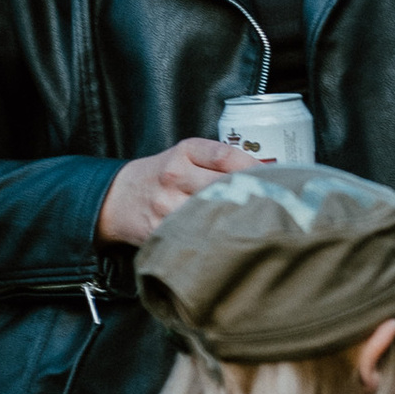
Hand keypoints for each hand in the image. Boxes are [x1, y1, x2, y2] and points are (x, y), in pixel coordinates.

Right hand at [96, 139, 262, 244]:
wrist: (118, 198)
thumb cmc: (162, 176)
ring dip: (237, 220)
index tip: (275, 178)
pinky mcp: (160, 230)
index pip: (225, 155)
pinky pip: (195, 235)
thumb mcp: (185, 156)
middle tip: (276, 206)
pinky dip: (217, 239)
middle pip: (222, 185)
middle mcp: (174, 175)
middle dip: (251, 196)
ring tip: (261, 226)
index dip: (254, 167)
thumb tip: (267, 173)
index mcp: (184, 152)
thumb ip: (219, 161)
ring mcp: (166, 204)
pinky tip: (233, 241)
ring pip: (211, 213)